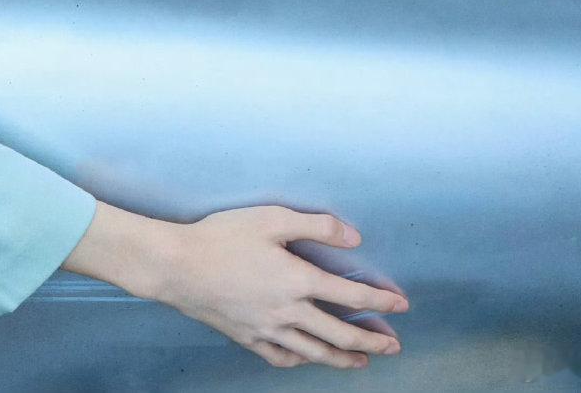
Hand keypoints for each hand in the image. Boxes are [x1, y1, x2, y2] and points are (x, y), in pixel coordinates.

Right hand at [149, 205, 408, 370]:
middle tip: (393, 346)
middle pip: (339, 333)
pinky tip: (308, 359)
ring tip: (362, 361)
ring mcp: (267, 329)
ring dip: (343, 358)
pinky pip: (282, 358)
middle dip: (371, 341)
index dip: (380, 301)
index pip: (349, 295)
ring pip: (314, 352)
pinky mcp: (247, 338)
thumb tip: (355, 238)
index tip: (402, 305)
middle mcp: (288, 311)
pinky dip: (301, 361)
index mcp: (297, 279)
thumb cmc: (223, 235)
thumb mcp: (272, 218)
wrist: (178, 266)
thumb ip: (317, 226)